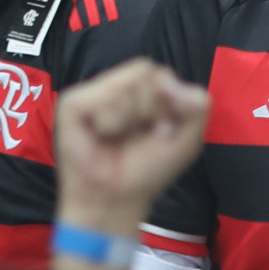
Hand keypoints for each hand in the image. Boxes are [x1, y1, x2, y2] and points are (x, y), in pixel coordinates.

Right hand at [54, 59, 207, 235]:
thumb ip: (197, 102)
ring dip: (130, 118)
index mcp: (139, 90)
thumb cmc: (148, 169)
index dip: (169, 102)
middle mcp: (113, 86)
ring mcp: (91, 93)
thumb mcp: (189, 136)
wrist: (119, 197)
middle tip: (139, 135)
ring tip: (118, 137)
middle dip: (151, 109)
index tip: (163, 130)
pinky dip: (110, 122)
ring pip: (125, 83)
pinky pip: (102, 98)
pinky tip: (101, 136)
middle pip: (145, 72)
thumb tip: (166, 83)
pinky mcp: (71, 103)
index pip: (160, 73)